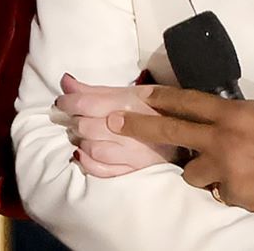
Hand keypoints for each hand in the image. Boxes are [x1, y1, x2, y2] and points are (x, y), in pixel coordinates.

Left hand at [54, 74, 176, 177]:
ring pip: (92, 149)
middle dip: (74, 121)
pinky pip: (103, 170)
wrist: (192, 132)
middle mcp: (130, 130)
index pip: (84, 104)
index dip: (66, 102)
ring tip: (84, 135)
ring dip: (81, 142)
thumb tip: (65, 82)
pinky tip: (85, 153)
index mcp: (128, 105)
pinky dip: (88, 163)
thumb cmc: (157, 108)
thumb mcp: (130, 92)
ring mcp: (133, 154)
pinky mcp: (136, 171)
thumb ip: (95, 90)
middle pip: (85, 127)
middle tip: (75, 118)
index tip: (62, 102)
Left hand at [110, 86, 253, 212]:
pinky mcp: (236, 195)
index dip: (159, 98)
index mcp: (232, 114)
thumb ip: (234, 112)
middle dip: (137, 126)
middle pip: (169, 133)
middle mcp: (223, 140)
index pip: (186, 102)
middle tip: (113, 122)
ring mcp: (227, 170)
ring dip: (202, 171)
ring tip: (228, 168)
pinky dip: (228, 190)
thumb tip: (211, 113)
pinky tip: (249, 183)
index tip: (139, 95)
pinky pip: (218, 193)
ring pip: (192, 174)